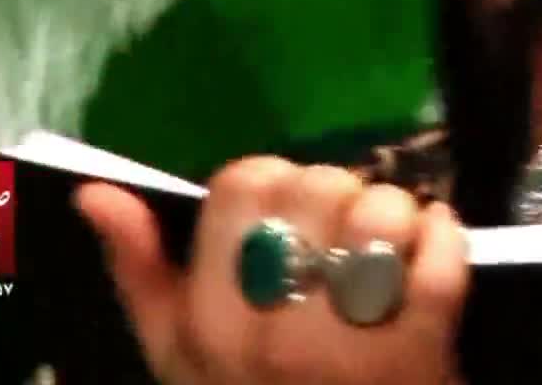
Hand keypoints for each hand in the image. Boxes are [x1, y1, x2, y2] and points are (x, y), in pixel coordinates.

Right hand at [73, 156, 469, 384]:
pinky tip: (437, 242)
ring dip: (397, 214)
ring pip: (379, 215)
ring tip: (393, 244)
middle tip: (347, 231)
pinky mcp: (421, 357)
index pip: (241, 183)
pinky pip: (439, 261)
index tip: (292, 218)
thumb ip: (138, 272)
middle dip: (341, 192)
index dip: (276, 183)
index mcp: (206, 321)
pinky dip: (446, 238)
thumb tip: (95, 194)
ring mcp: (348, 347)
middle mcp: (270, 331)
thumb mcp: (178, 358)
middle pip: (316, 186)